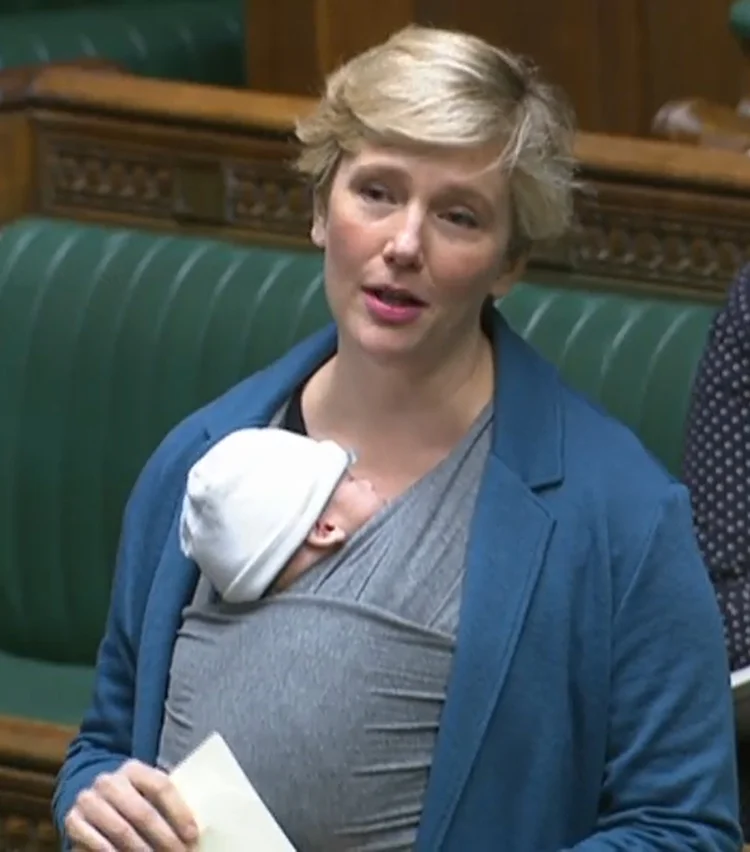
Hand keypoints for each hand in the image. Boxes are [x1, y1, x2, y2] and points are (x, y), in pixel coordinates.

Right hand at [64, 759, 197, 849]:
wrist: (93, 800)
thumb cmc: (133, 799)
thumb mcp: (148, 793)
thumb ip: (165, 802)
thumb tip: (194, 829)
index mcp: (134, 768)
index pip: (161, 787)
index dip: (179, 812)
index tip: (192, 835)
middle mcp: (109, 781)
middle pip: (142, 812)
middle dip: (164, 838)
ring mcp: (89, 800)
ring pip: (121, 830)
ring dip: (142, 851)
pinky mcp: (73, 820)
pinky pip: (97, 843)